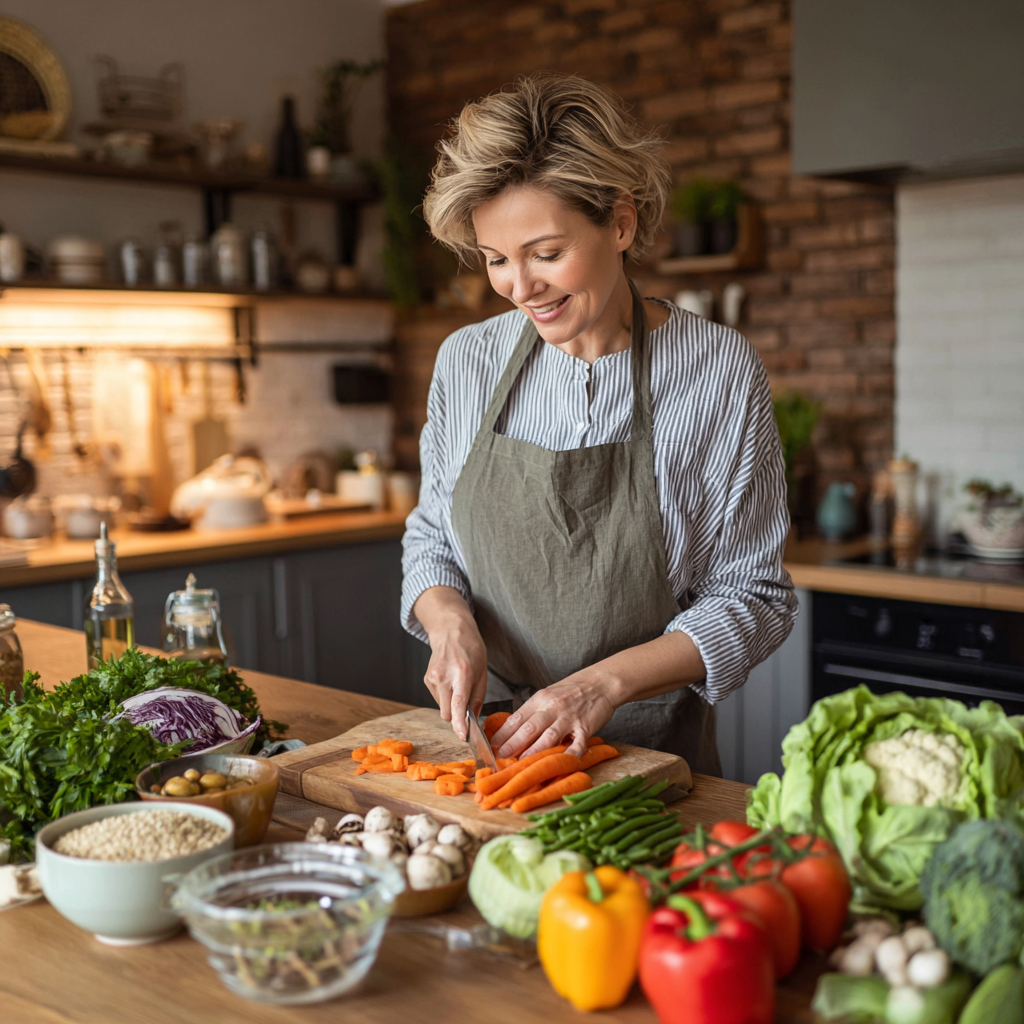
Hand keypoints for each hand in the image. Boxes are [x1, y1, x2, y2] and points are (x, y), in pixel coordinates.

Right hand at [413, 587, 487, 740]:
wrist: (450, 631)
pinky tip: (450, 683)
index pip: (459, 704)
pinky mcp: (426, 679)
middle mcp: (444, 676)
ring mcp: (432, 678)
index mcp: (462, 673)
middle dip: (456, 717)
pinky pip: (437, 699)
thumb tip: (474, 719)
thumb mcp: (482, 672)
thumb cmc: (471, 649)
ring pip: (441, 708)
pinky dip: (445, 697)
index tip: (462, 736)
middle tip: (467, 710)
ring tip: (459, 687)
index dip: (460, 723)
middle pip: (446, 713)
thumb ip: (478, 697)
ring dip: (451, 706)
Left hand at [490, 671, 617, 758]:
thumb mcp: (548, 695)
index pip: (516, 718)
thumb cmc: (572, 690)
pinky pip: (577, 743)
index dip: (502, 734)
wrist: (600, 682)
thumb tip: (512, 731)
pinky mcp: (585, 727)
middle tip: (500, 759)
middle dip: (512, 745)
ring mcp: (569, 717)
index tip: (491, 747)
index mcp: (540, 699)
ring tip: (521, 765)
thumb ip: (533, 712)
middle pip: (528, 728)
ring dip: (534, 752)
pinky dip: (570, 753)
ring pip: (548, 737)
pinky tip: (562, 762)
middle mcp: (552, 707)